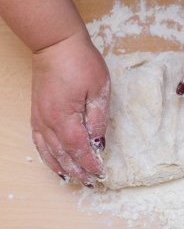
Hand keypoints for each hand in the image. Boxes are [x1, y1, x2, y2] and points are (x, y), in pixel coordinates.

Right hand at [31, 31, 109, 187]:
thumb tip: (99, 142)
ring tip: (73, 179)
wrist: (56, 45)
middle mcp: (48, 122)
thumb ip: (99, 118)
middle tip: (91, 182)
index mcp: (66, 117)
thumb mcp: (99, 89)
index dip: (90, 163)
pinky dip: (46, 156)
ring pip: (49, 152)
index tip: (101, 174)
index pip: (79, 149)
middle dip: (78, 171)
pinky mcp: (36, 113)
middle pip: (63, 155)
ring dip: (62, 168)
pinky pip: (39, 142)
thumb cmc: (81, 63)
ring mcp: (39, 118)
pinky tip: (53, 162)